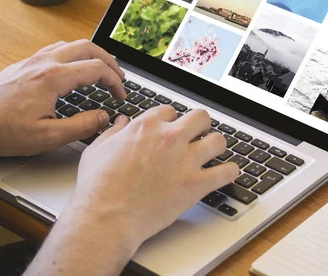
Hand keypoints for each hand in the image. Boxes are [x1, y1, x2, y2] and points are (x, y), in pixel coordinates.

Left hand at [0, 39, 125, 158]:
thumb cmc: (5, 132)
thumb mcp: (48, 137)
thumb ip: (81, 126)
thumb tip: (104, 117)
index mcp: (53, 78)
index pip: (96, 69)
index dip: (115, 82)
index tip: (120, 95)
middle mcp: (44, 62)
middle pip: (88, 47)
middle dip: (109, 61)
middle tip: (118, 77)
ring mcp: (33, 60)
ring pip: (71, 44)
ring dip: (91, 55)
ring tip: (102, 70)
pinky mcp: (24, 64)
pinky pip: (56, 49)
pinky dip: (73, 55)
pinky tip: (74, 68)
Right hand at [72, 106, 238, 252]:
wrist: (106, 217)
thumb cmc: (98, 187)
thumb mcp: (97, 150)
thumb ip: (112, 132)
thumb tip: (120, 122)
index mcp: (146, 126)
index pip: (170, 111)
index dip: (171, 120)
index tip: (171, 129)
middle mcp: (170, 138)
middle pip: (201, 117)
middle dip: (200, 125)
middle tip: (197, 135)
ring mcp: (185, 160)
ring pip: (218, 140)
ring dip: (217, 146)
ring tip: (214, 152)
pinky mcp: (196, 184)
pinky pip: (226, 172)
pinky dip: (230, 172)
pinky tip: (228, 173)